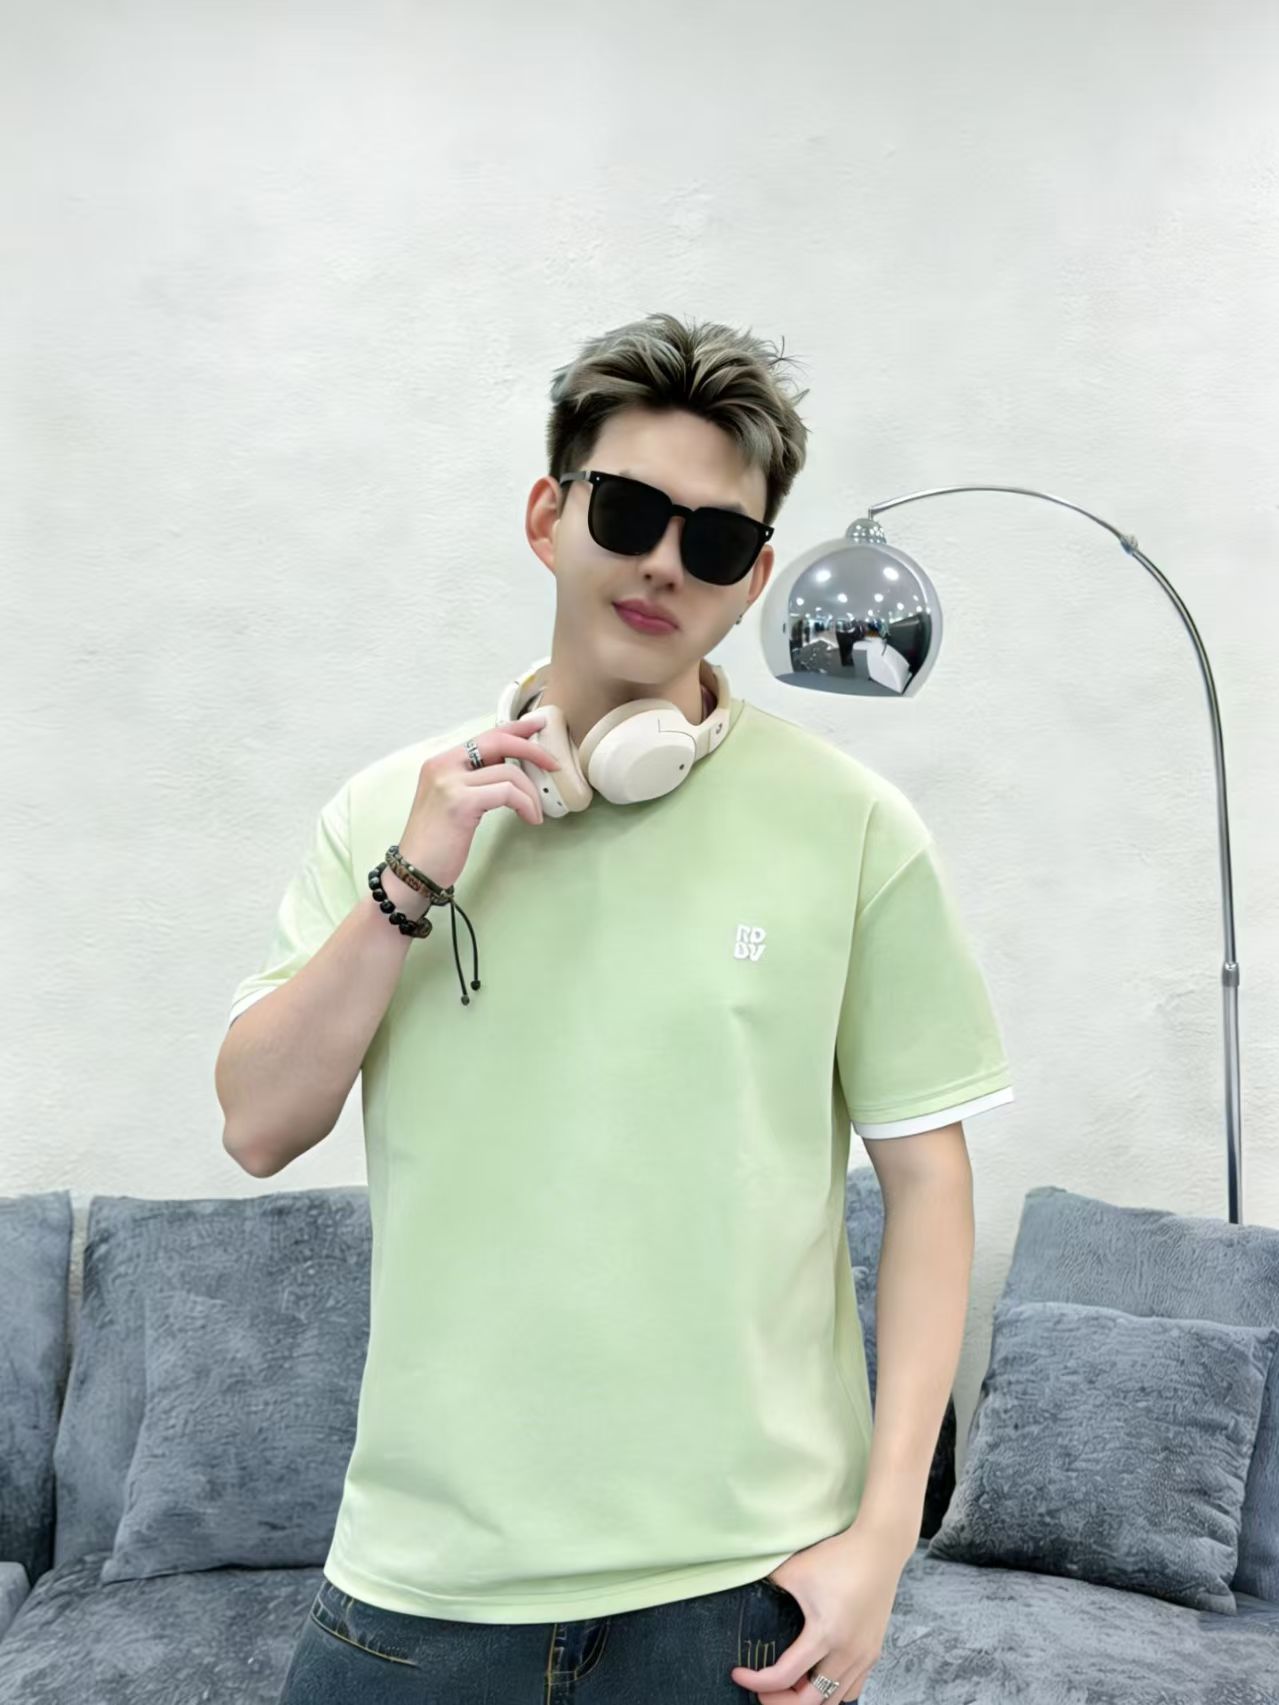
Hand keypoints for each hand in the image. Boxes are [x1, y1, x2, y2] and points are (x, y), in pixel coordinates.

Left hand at [729, 1521, 909, 1700]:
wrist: (879, 1549)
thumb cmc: (837, 1557)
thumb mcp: (795, 1570)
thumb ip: (768, 1588)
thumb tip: (746, 1600)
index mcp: (826, 1633)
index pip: (785, 1676)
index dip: (756, 1682)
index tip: (737, 1673)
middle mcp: (848, 1653)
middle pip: (810, 1703)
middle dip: (780, 1701)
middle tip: (761, 1689)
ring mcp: (864, 1657)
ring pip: (833, 1701)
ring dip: (807, 1699)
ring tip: (788, 1682)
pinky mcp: (873, 1653)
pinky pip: (850, 1689)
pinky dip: (830, 1692)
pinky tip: (815, 1676)